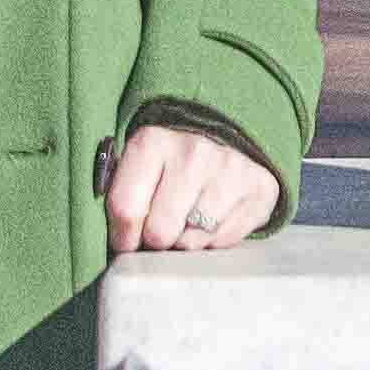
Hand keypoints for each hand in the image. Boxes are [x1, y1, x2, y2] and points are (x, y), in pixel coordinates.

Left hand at [103, 118, 280, 257]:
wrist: (231, 126)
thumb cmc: (173, 151)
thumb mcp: (140, 155)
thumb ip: (120, 187)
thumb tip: (109, 235)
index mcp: (154, 140)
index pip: (125, 209)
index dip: (121, 237)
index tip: (125, 241)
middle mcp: (195, 154)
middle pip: (159, 233)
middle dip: (154, 240)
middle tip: (158, 230)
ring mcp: (231, 173)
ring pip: (191, 242)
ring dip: (184, 240)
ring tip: (186, 219)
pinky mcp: (260, 191)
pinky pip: (223, 242)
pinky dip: (213, 239)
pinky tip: (212, 216)